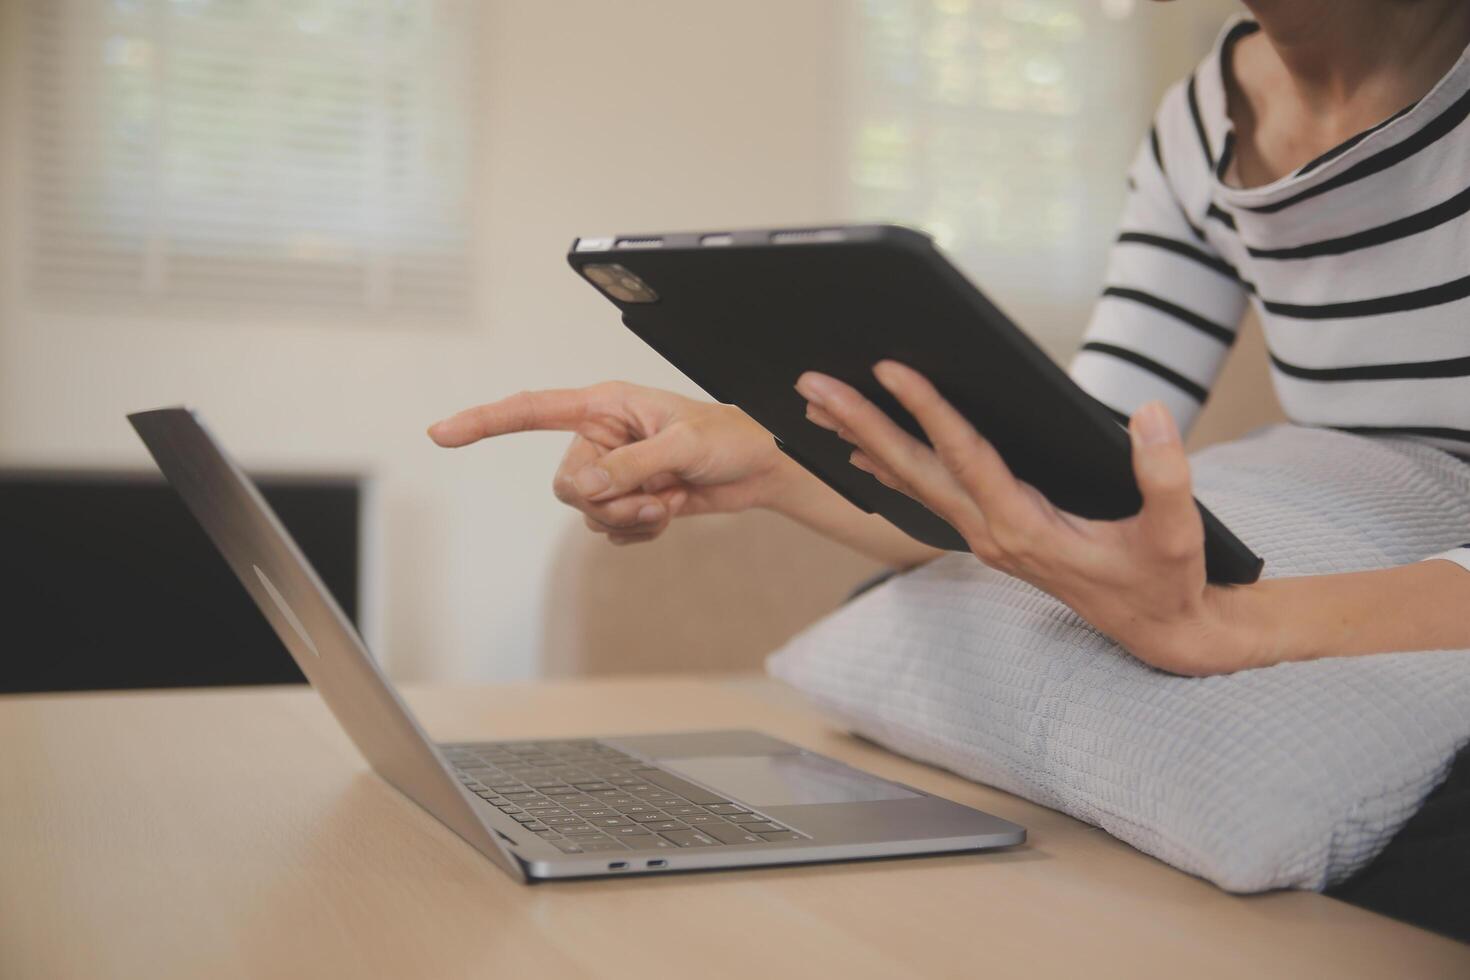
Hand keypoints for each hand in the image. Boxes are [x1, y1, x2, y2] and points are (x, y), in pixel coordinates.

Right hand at [428, 383, 791, 544]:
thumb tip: (586, 486)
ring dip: (629, 519)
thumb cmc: (730, 438)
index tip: (442, 432)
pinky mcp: (628, 499)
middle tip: (652, 497)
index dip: (485, 421)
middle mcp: (601, 436)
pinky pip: (610, 531)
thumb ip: (632, 465)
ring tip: (667, 503)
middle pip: (566, 484)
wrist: (760, 467)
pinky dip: (638, 532)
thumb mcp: (683, 446)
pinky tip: (666, 515)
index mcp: (604, 405)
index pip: (532, 410)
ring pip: (587, 513)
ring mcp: (614, 471)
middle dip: (607, 502)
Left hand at [796, 361, 1249, 674]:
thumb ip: (1167, 474)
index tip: (889, 369)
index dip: (928, 410)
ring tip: (816, 406)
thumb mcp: (1180, 532)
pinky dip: (889, 467)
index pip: (966, 457)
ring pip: (911, 482)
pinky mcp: (990, 535)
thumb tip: (1149, 413)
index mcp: (1027, 529)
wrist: (1160, 631)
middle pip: (914, 469)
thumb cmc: (1166, 580)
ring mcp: (985, 538)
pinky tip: (860, 449)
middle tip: (811, 384)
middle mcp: (992, 534)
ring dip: (862, 442)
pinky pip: (927, 494)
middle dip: (860, 424)